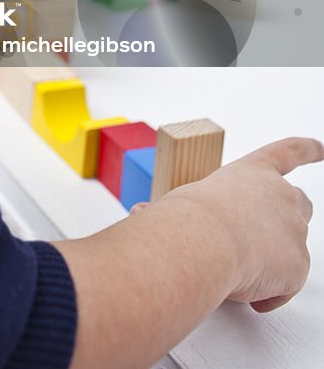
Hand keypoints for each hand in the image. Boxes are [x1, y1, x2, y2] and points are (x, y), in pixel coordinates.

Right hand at [161, 136, 322, 312]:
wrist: (201, 240)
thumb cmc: (186, 216)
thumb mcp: (179, 202)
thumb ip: (172, 210)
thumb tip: (139, 215)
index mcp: (252, 171)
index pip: (287, 152)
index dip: (307, 149)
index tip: (322, 147)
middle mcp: (280, 193)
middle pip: (300, 203)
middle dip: (289, 220)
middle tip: (264, 241)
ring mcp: (293, 228)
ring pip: (295, 245)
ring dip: (275, 259)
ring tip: (241, 271)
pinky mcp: (298, 264)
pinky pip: (286, 286)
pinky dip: (269, 294)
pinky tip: (247, 297)